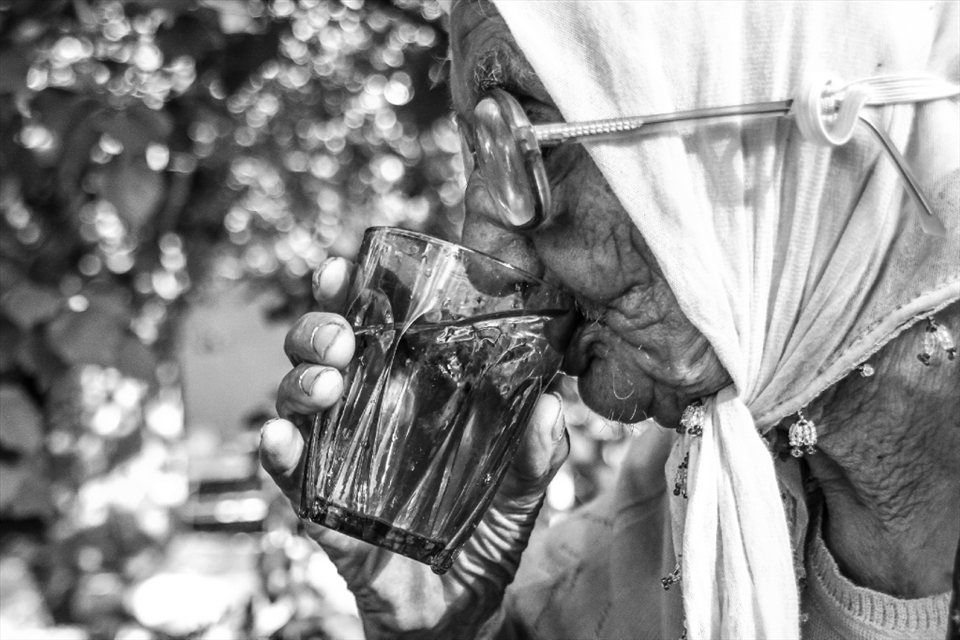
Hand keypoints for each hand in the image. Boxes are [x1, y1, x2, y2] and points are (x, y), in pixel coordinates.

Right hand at [260, 257, 569, 638]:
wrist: (457, 616)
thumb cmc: (482, 543)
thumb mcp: (518, 495)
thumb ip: (535, 455)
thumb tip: (552, 403)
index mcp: (409, 400)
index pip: (375, 334)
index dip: (354, 296)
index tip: (346, 268)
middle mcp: (365, 421)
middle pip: (322, 356)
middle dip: (319, 332)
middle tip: (343, 336)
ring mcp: (338, 463)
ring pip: (297, 404)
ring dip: (300, 383)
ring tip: (326, 384)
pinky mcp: (322, 510)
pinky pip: (289, 477)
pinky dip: (278, 456)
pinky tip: (283, 441)